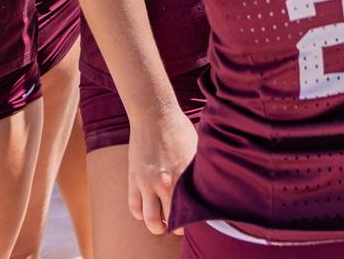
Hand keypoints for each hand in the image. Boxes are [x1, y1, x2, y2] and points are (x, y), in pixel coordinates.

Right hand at [126, 106, 199, 235]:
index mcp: (183, 177)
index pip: (188, 212)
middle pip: (169, 220)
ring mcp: (147, 183)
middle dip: (174, 227)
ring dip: (156, 226)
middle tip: (177, 226)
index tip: (193, 219)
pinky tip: (147, 211)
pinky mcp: (134, 179)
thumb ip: (198, 171)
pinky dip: (140, 214)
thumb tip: (210, 185)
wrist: (154, 115)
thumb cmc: (179, 130)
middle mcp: (165, 184)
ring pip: (149, 219)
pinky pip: (134, 207)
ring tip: (161, 224)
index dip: (191, 220)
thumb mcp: (196, 150)